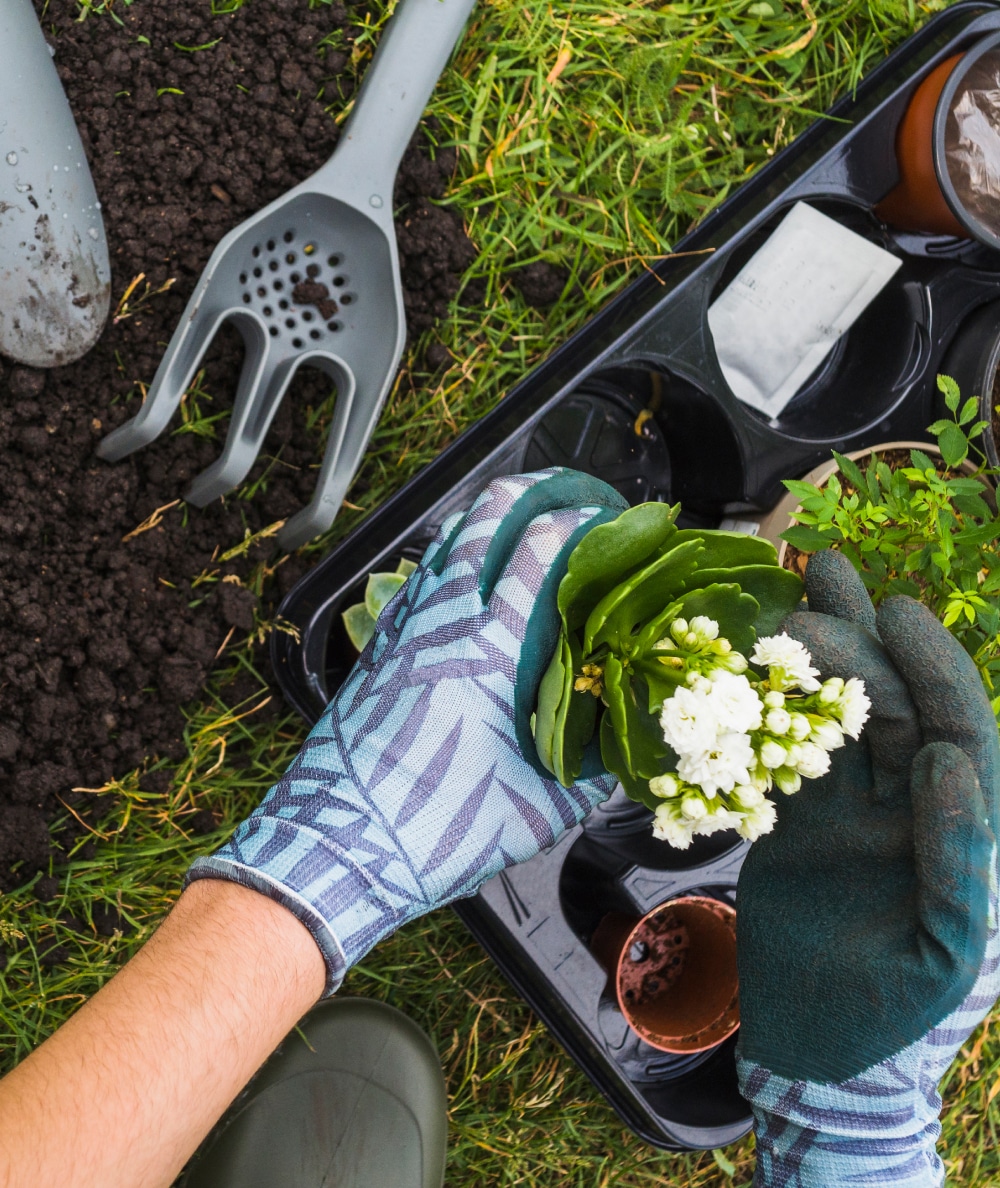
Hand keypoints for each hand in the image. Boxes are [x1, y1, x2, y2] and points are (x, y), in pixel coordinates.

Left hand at [188, 469, 627, 991]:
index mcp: (490, 651)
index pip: (539, 552)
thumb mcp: (538, 811)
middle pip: (485, 520)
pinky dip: (446, 560)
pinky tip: (460, 577)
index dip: (577, 521)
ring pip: (444, 544)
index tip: (606, 518)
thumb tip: (619, 751)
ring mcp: (402, 630)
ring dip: (484, 519)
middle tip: (564, 492)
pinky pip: (416, 581)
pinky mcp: (376, 649)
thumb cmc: (437, 830)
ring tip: (517, 517)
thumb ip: (588, 775)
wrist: (338, 846)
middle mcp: (443, 623)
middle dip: (529, 491)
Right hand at [736, 550, 998, 1186]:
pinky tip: (750, 668)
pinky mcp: (801, 825)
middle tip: (813, 591)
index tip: (895, 612)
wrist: (819, 1057)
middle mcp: (911, 809)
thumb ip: (961, 857)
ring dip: (819, 659)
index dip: (932, 668)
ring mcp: (854, 813)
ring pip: (838, 720)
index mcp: (963, 833)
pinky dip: (768, 712)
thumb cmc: (896, 1019)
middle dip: (860, 645)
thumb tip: (948, 761)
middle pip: (891, 709)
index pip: (958, 733)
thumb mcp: (946, 951)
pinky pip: (785, 757)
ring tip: (796, 589)